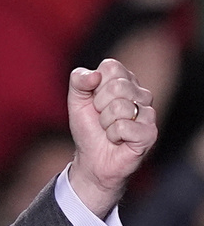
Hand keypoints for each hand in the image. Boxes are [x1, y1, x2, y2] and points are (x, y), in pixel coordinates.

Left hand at [67, 59, 156, 217]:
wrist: (92, 159)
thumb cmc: (88, 128)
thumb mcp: (76, 100)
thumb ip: (78, 80)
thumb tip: (95, 75)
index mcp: (125, 81)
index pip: (112, 66)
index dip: (95, 85)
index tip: (94, 99)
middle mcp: (141, 94)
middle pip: (118, 86)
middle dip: (99, 104)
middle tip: (101, 117)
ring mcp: (149, 114)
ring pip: (121, 107)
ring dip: (105, 122)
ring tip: (108, 129)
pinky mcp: (150, 134)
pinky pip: (124, 127)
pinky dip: (112, 135)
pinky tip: (117, 139)